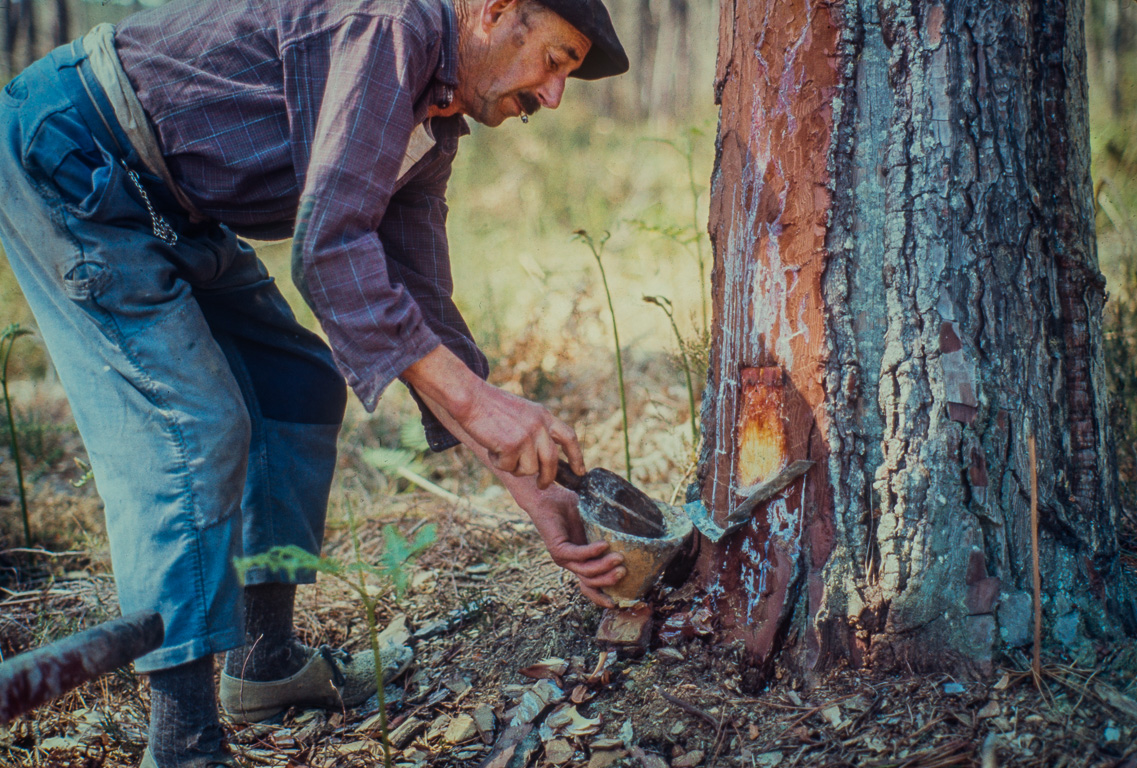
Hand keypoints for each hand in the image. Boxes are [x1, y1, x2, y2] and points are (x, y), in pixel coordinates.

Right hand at [403, 346, 583, 487]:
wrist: (470, 398)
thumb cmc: (490, 406)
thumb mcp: (522, 412)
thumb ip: (535, 430)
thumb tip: (543, 459)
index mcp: (544, 415)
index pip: (569, 437)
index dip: (576, 456)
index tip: (580, 471)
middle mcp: (539, 425)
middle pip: (551, 461)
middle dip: (547, 477)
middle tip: (542, 485)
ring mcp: (527, 436)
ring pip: (529, 469)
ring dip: (514, 467)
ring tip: (500, 450)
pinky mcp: (512, 445)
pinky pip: (509, 468)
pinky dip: (498, 462)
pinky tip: (492, 448)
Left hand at [525, 487, 625, 607]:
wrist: (546, 496)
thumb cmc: (570, 507)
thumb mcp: (593, 522)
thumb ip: (608, 530)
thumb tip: (636, 531)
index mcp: (580, 560)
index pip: (590, 585)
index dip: (601, 596)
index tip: (617, 603)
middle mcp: (571, 562)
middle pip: (590, 582)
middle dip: (609, 581)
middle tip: (624, 572)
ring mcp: (564, 557)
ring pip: (585, 571)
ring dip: (604, 567)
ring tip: (619, 558)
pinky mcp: (558, 548)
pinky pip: (578, 555)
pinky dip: (592, 552)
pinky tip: (604, 545)